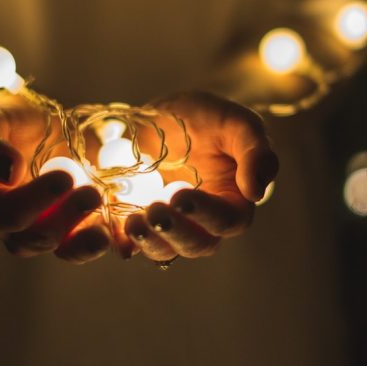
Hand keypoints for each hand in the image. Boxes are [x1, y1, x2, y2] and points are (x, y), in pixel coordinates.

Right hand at [0, 93, 111, 263]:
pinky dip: (108, 243)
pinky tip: (122, 237)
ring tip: (105, 230)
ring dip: (85, 242)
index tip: (64, 178)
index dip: (33, 202)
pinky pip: (92, 245)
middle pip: (34, 239)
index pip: (5, 216)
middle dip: (65, 219)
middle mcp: (16, 228)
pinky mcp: (79, 231)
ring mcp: (50, 232)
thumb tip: (7, 172)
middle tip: (92, 193)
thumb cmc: (10, 123)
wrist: (47, 125)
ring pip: (64, 250)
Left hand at [123, 91, 278, 261]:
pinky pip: (130, 241)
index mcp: (232, 203)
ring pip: (163, 249)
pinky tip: (110, 230)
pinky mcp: (139, 219)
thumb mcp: (238, 124)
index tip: (183, 196)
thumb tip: (256, 193)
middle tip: (155, 213)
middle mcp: (202, 222)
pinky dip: (120, 240)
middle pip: (195, 244)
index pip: (227, 221)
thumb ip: (256, 153)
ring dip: (148, 242)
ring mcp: (169, 224)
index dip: (207, 214)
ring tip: (132, 223)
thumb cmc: (211, 119)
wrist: (169, 116)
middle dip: (175, 233)